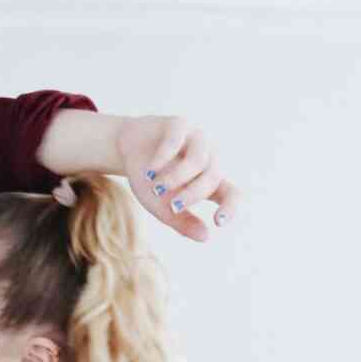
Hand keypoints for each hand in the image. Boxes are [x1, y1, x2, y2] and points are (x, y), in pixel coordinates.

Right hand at [114, 115, 243, 242]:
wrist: (128, 149)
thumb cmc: (149, 179)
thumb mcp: (161, 206)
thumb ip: (182, 222)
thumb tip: (206, 237)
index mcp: (209, 180)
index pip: (232, 193)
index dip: (230, 207)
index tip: (218, 221)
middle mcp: (208, 157)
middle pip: (213, 177)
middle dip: (192, 194)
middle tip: (173, 206)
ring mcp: (196, 138)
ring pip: (197, 160)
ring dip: (175, 178)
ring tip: (155, 187)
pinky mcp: (179, 124)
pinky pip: (177, 141)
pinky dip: (163, 159)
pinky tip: (151, 170)